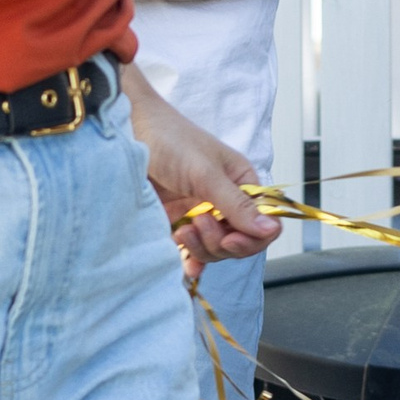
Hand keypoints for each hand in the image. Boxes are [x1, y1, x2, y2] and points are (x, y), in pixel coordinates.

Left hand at [120, 67, 279, 274]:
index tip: (229, 238)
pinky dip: (190, 261)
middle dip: (220, 242)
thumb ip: (238, 205)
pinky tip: (185, 264)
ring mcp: (200, 215)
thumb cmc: (170, 140)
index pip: (262, 224)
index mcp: (241, 184)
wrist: (126, 134)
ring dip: (201, 247)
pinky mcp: (177, 224)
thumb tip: (273, 229)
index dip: (251, 238)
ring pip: (215, 250)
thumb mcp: (206, 173)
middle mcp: (224, 202)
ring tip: (182, 230)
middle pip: (238, 242)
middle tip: (198, 223)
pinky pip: (190, 252)